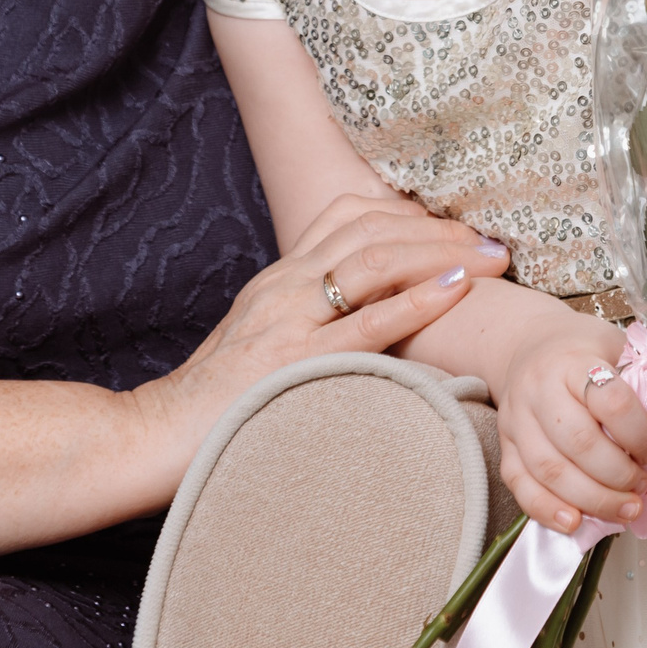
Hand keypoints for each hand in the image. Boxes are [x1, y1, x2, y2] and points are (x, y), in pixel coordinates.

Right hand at [137, 194, 507, 460]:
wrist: (154, 435)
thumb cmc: (213, 401)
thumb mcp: (260, 342)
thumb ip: (307, 322)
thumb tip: (364, 323)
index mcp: (280, 278)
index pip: (349, 215)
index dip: (409, 213)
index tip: (454, 227)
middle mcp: (285, 284)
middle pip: (373, 228)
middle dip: (440, 230)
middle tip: (493, 241)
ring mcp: (288, 318)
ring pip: (374, 260)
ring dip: (442, 253)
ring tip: (490, 258)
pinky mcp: (294, 360)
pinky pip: (367, 321)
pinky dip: (418, 300)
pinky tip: (456, 289)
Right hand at [492, 319, 646, 534]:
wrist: (527, 344)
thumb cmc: (579, 349)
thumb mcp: (615, 346)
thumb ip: (641, 379)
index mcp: (572, 361)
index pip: (610, 400)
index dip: (640, 433)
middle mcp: (538, 389)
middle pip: (579, 442)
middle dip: (618, 476)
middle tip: (642, 489)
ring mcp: (516, 419)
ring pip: (550, 470)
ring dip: (592, 500)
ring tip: (623, 511)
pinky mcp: (504, 445)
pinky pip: (520, 485)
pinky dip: (546, 510)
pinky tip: (574, 522)